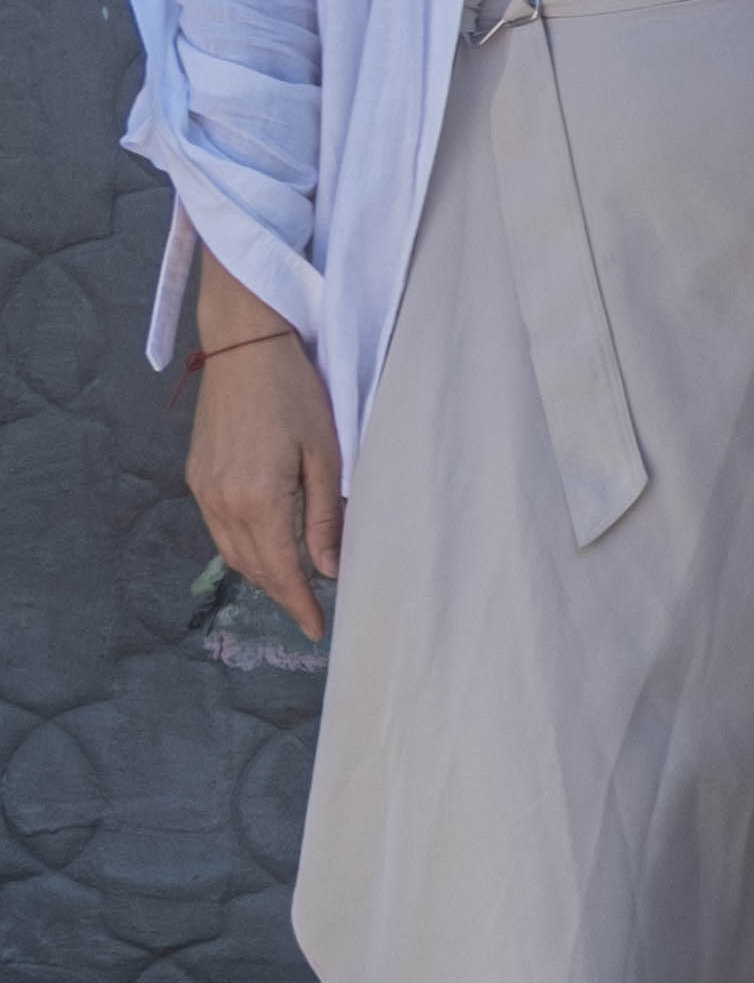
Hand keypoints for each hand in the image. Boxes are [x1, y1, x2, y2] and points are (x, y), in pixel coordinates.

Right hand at [187, 331, 346, 642]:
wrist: (245, 350)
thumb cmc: (297, 395)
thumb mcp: (326, 457)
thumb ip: (323, 518)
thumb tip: (329, 570)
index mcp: (258, 500)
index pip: (281, 570)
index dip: (299, 604)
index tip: (316, 631)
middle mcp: (222, 501)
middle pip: (253, 567)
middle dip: (281, 594)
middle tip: (311, 612)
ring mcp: (203, 489)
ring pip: (231, 551)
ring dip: (262, 572)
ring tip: (293, 586)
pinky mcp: (196, 476)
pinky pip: (218, 528)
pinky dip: (243, 547)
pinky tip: (266, 547)